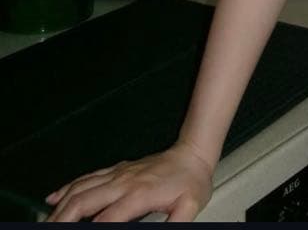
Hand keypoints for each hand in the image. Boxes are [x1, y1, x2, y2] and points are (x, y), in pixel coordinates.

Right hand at [44, 141, 213, 222]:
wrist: (193, 153)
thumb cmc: (192, 182)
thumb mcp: (189, 208)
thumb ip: (172, 225)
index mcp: (138, 195)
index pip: (106, 220)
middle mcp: (123, 182)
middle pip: (83, 202)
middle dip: (63, 221)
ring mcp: (117, 174)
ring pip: (80, 188)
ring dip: (61, 208)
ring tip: (47, 222)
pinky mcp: (116, 170)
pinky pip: (86, 177)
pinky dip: (67, 188)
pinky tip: (54, 198)